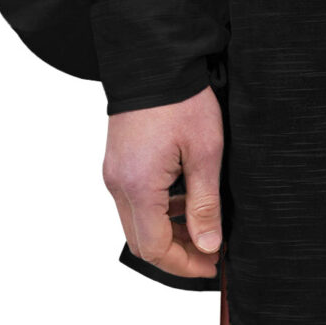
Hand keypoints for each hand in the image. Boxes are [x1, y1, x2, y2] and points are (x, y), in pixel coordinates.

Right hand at [103, 86, 225, 279]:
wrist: (154, 59)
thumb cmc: (182, 100)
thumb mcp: (205, 152)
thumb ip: (205, 204)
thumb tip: (208, 246)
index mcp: (138, 186)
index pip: (154, 249)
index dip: (184, 265)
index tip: (211, 265)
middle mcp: (118, 184)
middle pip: (141, 241)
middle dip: (176, 253)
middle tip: (210, 251)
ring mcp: (114, 173)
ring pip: (136, 222)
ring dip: (167, 232)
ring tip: (202, 225)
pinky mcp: (117, 162)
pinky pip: (133, 200)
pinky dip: (157, 210)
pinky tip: (184, 200)